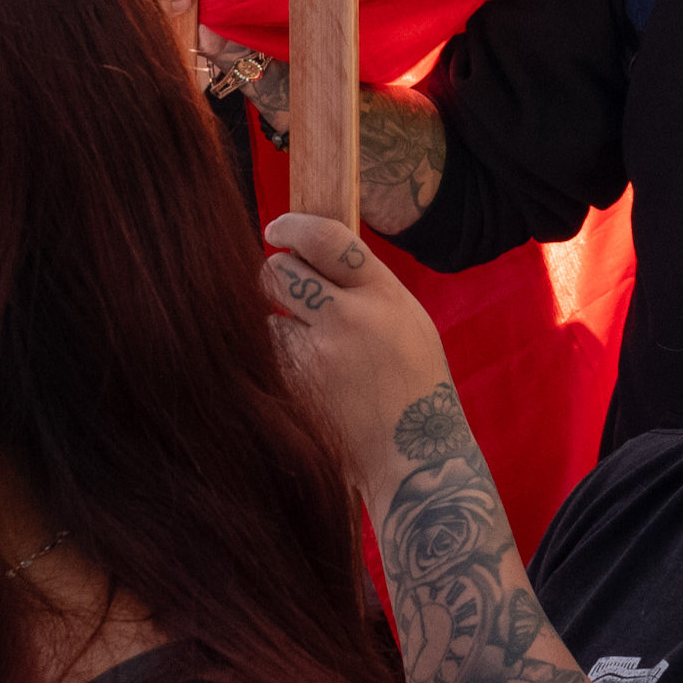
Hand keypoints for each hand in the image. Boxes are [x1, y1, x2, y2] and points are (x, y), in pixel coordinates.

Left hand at [263, 211, 452, 486]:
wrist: (415, 456)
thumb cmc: (414, 384)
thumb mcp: (407, 320)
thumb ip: (366, 287)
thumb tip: (312, 253)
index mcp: (384, 295)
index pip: (327, 238)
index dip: (293, 227)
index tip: (277, 229)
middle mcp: (349, 318)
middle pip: (278, 271)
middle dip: (276, 276)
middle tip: (286, 289)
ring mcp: (318, 356)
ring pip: (268, 318)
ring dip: (281, 329)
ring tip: (316, 355)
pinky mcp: (296, 389)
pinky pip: (272, 359)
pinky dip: (282, 365)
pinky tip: (312, 383)